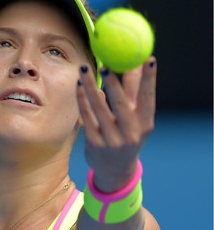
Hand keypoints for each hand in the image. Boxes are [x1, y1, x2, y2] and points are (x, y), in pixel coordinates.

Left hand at [76, 56, 156, 191]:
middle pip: (120, 102)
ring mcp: (112, 139)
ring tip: (84, 68)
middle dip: (113, 82)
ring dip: (90, 85)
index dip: (149, 79)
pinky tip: (79, 85)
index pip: (148, 98)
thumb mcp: (135, 119)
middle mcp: (130, 132)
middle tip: (106, 64)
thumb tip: (134, 63)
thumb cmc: (126, 135)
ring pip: (98, 107)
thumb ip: (132, 94)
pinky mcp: (94, 143)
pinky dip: (82, 99)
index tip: (148, 59)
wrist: (114, 170)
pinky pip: (86, 116)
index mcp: (144, 124)